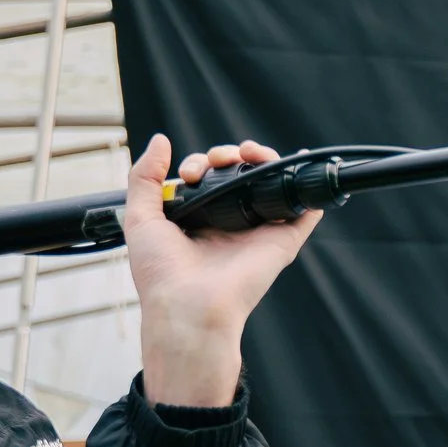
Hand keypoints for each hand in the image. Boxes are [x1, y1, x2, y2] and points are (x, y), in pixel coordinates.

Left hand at [124, 134, 321, 406]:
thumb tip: (161, 140)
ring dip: (264, 160)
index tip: (190, 172)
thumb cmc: (161, 274)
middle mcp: (230, 224)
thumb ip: (144, 177)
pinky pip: (303, 215)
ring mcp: (258, 232)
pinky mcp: (281, 242)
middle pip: (240, 176)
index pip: (209, 179)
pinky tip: (299, 169)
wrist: (187, 306)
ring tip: (250, 152)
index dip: (202, 163)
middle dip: (230, 156)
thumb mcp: (139, 217)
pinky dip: (307, 193)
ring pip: (270, 186)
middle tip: (220, 159)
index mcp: (199, 220)